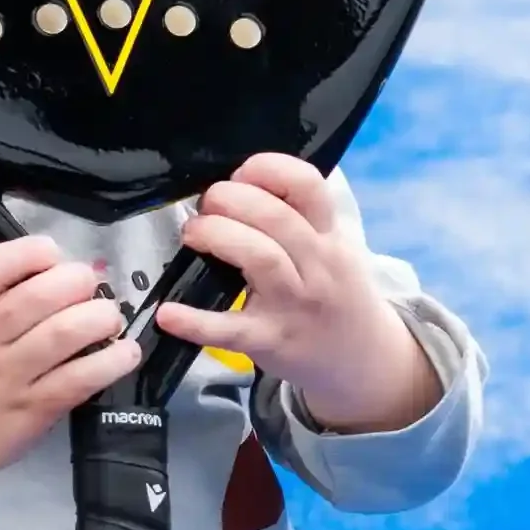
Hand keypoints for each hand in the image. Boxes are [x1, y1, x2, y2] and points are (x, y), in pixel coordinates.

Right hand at [0, 235, 137, 529]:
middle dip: (75, 281)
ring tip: (109, 317)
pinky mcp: (31, 412)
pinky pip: (78, 380)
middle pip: (34, 299)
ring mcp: (6, 379)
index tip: (50, 253)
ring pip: (61, 336)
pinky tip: (125, 353)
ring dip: (98, 318)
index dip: (25, 253)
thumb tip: (53, 269)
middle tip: (89, 285)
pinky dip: (110, 362)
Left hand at [155, 152, 437, 433]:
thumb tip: (246, 176)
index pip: (308, 185)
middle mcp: (317, 265)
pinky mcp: (271, 341)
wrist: (360, 359)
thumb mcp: (337, 247)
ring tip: (193, 234)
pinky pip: (231, 330)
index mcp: (330, 235)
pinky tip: (169, 314)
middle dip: (231, 199)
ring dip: (219, 236)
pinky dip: (195, 322)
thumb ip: (303, 214)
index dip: (268, 169)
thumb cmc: (336, 293)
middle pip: (276, 217)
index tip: (241, 174)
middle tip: (208, 204)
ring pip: (260, 258)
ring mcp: (295, 305)